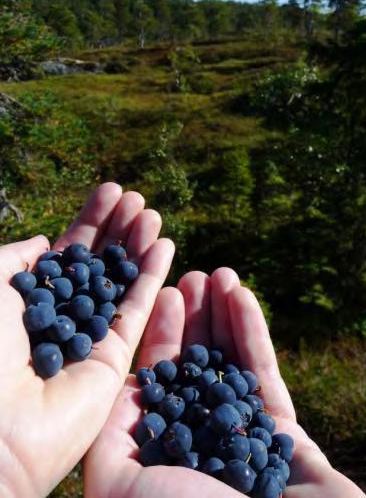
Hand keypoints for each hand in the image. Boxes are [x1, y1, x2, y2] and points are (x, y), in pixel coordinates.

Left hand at [0, 183, 174, 497]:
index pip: (71, 251)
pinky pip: (139, 311)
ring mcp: (92, 338)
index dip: (92, 219)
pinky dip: (153, 278)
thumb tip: (47, 242)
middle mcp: (64, 316)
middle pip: (101, 263)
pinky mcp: (116, 360)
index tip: (111, 190)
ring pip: (123, 282)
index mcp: (33, 300)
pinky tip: (165, 245)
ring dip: (139, 247)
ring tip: (152, 213)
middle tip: (137, 199)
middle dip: (119, 229)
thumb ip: (16, 257)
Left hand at [85, 268, 365, 497]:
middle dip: (195, 317)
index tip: (167, 291)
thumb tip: (121, 393)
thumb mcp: (119, 484)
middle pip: (195, 364)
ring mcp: (242, 435)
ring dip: (224, 316)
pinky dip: (254, 334)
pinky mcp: (281, 432)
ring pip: (229, 363)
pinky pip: (264, 375)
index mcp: (162, 452)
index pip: (158, 379)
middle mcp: (200, 440)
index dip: (161, 332)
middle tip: (197, 274)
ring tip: (222, 273)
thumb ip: (111, 438)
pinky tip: (245, 296)